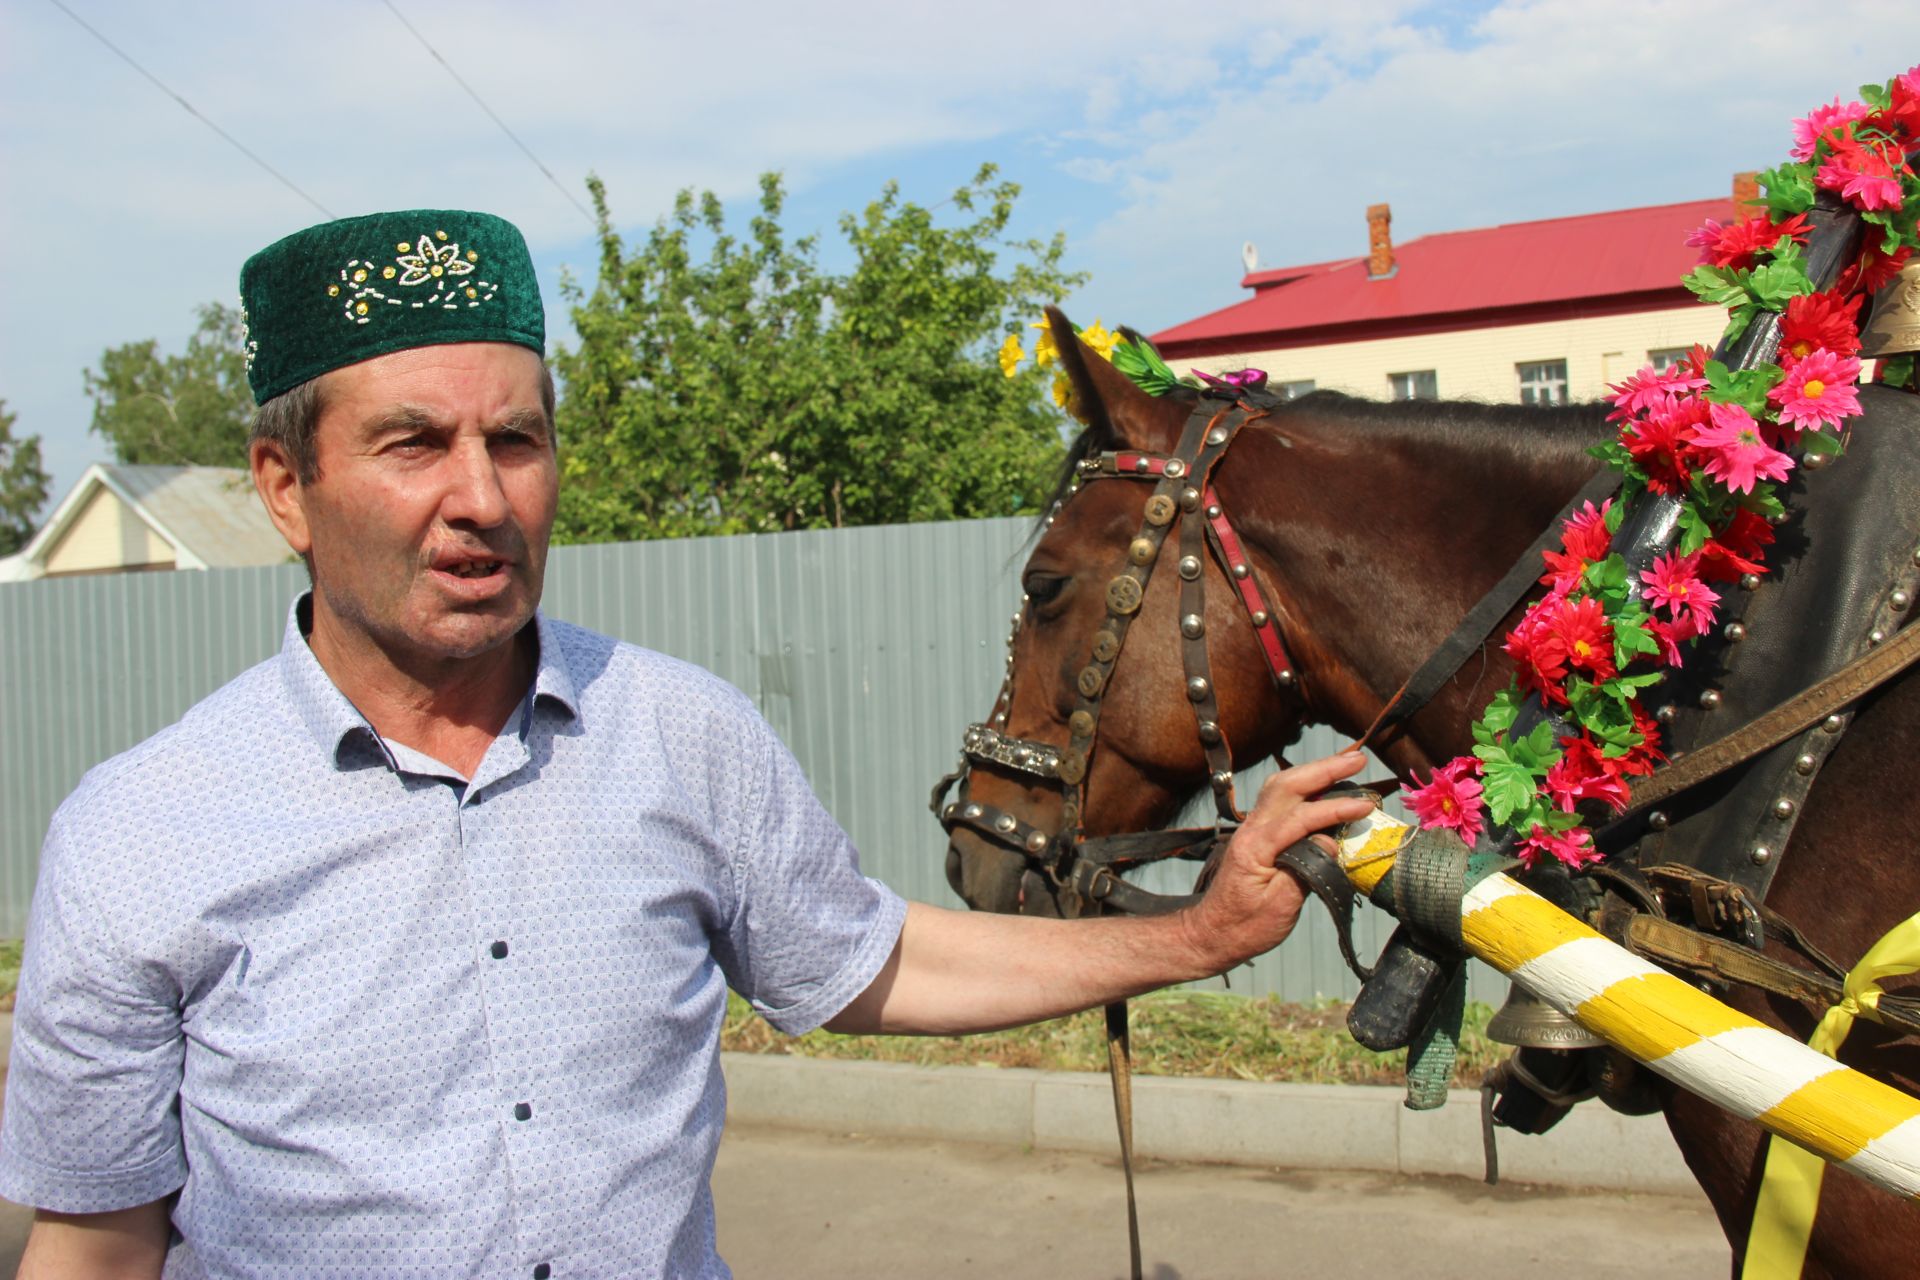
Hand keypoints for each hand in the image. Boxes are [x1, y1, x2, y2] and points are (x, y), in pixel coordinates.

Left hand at [1176, 752, 1376, 974]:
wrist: (1212, 934)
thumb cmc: (1244, 927)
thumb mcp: (1280, 907)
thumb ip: (1306, 871)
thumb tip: (1331, 842)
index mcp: (1255, 848)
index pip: (1299, 818)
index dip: (1334, 809)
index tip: (1365, 805)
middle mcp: (1251, 830)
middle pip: (1286, 785)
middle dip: (1324, 769)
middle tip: (1358, 759)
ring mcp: (1251, 829)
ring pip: (1281, 786)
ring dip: (1314, 771)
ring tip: (1347, 763)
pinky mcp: (1257, 834)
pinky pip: (1280, 799)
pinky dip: (1305, 786)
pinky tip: (1324, 785)